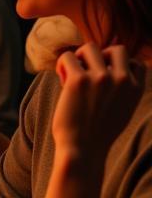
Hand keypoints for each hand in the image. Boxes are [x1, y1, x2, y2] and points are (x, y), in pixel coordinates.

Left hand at [52, 44, 144, 162]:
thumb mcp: (122, 110)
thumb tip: (109, 70)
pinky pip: (67, 56)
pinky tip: (61, 79)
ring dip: (79, 57)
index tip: (103, 79)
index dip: (117, 66)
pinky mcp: (79, 80)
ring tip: (71, 74)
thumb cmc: (97, 133)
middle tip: (87, 74)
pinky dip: (62, 64)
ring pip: (90, 47)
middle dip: (100, 58)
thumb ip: (121, 90)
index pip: (134, 62)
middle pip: (116, 49)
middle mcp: (122, 79)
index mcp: (135, 87)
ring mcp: (101, 78)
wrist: (83, 149)